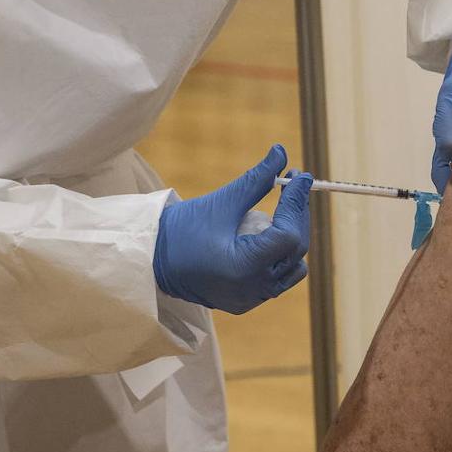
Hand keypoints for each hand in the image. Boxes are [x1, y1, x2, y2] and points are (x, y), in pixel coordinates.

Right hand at [153, 144, 312, 314]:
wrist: (151, 260)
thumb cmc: (181, 230)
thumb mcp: (221, 203)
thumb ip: (256, 180)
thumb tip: (281, 151)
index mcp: (244, 269)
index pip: (289, 235)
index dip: (297, 203)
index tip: (299, 177)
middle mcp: (252, 290)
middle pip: (295, 249)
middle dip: (297, 215)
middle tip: (294, 186)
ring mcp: (251, 299)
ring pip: (292, 268)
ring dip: (293, 238)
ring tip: (282, 211)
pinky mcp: (247, 300)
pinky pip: (278, 278)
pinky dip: (280, 256)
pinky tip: (270, 234)